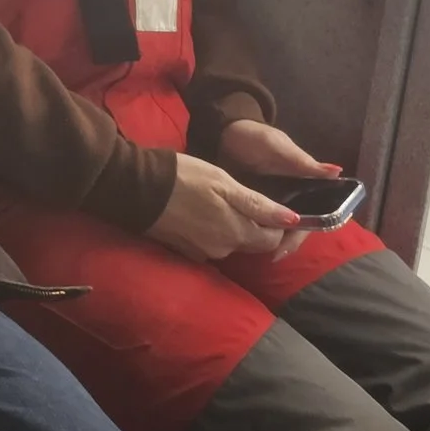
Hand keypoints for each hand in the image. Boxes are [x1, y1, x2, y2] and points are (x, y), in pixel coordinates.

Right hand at [144, 151, 296, 261]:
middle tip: (242, 198)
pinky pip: (209, 243)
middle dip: (255, 225)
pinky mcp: (184, 251)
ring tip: (219, 201)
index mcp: (236, 234)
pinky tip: (201, 212)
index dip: (278, 224)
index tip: (272, 206)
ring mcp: (202, 253)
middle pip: (251, 243)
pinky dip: (212, 230)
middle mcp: (223, 250)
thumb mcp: (225, 183)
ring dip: (232, 227)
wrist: (136, 187)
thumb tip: (293, 221)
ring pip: (230, 243)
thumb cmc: (184, 178)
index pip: (272, 240)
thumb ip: (258, 205)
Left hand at [216, 119, 341, 257]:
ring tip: (252, 250)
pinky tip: (239, 239)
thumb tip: (337, 172)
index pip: (309, 219)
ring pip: (272, 228)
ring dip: (266, 240)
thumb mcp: (279, 148)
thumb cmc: (258, 137)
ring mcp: (266, 202)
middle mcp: (286, 199)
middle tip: (269, 255)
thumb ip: (303, 162)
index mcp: (301, 187)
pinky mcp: (247, 202)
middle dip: (282, 243)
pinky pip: (251, 221)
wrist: (226, 131)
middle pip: (290, 229)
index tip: (283, 249)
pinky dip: (249, 231)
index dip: (298, 235)